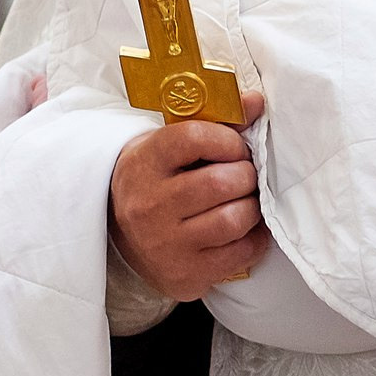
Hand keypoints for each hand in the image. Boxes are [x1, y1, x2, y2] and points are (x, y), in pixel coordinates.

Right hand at [108, 90, 269, 299]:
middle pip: (221, 183)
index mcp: (144, 163)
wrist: (118, 232)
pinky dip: (254, 239)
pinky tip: (245, 229)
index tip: (234, 148)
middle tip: (244, 176)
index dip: (228, 140)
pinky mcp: (184, 273)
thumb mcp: (171, 146)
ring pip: (233, 219)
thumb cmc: (158, 179)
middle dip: (246, 176)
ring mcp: (165, 243)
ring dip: (252, 207)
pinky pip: (239, 253)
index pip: (194, 138)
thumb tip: (256, 103)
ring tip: (244, 201)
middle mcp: (149, 205)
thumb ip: (216, 122)